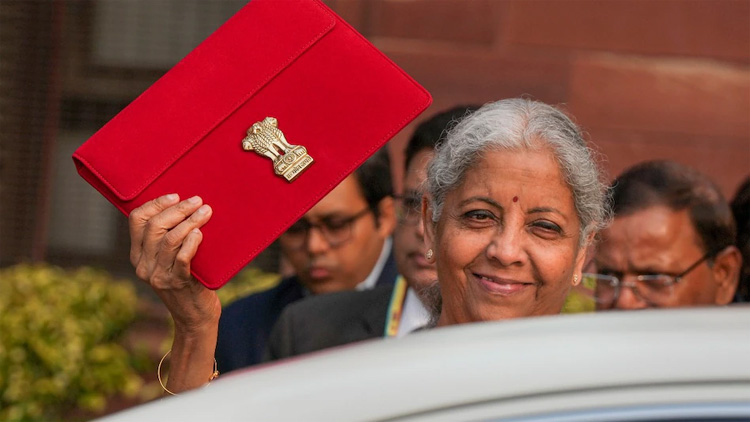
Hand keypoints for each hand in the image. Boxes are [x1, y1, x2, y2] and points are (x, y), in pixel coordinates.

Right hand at [129, 194, 220, 331]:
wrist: (195, 317)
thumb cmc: (188, 281)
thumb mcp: (170, 261)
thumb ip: (168, 240)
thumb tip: (185, 205)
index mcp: (138, 256)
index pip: (136, 220)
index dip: (156, 204)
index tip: (175, 196)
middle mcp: (144, 265)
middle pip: (154, 226)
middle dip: (178, 209)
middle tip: (198, 201)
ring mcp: (159, 276)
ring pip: (169, 239)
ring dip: (190, 221)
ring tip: (206, 212)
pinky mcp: (177, 283)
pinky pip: (182, 258)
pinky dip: (192, 242)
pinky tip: (200, 233)